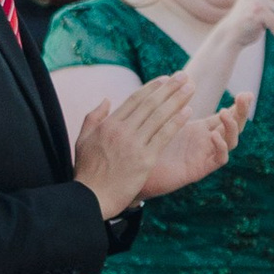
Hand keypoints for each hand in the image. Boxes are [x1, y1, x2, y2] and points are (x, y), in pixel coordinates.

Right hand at [68, 76, 187, 218]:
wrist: (92, 197)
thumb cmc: (88, 170)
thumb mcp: (83, 140)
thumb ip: (94, 117)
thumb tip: (107, 99)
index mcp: (108, 124)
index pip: (135, 99)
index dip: (152, 87)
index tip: (166, 78)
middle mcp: (122, 130)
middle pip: (150, 103)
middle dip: (169, 88)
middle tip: (184, 76)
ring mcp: (134, 144)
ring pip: (159, 116)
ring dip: (177, 100)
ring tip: (190, 88)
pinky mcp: (145, 159)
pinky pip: (164, 136)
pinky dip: (177, 122)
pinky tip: (188, 111)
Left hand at [142, 91, 248, 196]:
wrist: (137, 171)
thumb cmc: (146, 145)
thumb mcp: (161, 119)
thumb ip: (173, 103)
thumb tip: (179, 78)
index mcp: (200, 129)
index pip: (227, 115)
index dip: (238, 105)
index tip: (246, 93)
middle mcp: (207, 142)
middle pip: (234, 126)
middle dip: (242, 111)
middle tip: (245, 96)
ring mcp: (205, 155)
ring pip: (231, 141)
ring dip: (231, 126)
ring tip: (225, 112)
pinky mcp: (201, 169)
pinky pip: (219, 159)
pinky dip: (221, 147)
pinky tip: (215, 135)